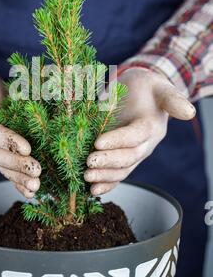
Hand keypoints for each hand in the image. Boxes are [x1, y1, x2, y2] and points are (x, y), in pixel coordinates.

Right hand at [0, 74, 40, 197]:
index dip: (9, 141)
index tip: (27, 147)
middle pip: (0, 157)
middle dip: (19, 165)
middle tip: (37, 170)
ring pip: (6, 169)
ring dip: (21, 179)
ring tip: (36, 185)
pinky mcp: (1, 159)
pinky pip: (9, 175)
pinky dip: (20, 185)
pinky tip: (33, 192)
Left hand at [85, 68, 195, 194]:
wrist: (142, 94)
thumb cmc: (146, 87)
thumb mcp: (158, 86)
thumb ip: (172, 98)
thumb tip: (189, 112)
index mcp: (151, 127)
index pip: (135, 136)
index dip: (117, 140)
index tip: (97, 142)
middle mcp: (145, 144)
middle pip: (128, 157)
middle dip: (108, 162)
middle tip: (88, 163)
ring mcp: (135, 154)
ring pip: (122, 170)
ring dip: (105, 176)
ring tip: (86, 177)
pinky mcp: (125, 159)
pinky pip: (118, 175)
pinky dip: (106, 184)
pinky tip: (93, 191)